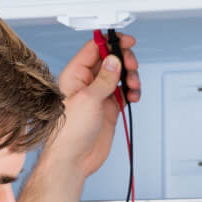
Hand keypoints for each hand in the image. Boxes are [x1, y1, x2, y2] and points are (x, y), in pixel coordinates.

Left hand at [43, 34, 140, 177]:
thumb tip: (114, 60)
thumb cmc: (68, 134)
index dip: (111, 43)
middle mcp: (87, 83)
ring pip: (119, 76)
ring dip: (130, 77)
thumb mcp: (88, 100)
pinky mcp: (109, 108)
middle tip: (131, 67)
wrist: (73, 160)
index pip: (94, 49)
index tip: (126, 42)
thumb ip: (104, 79)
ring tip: (133, 86)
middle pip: (110, 60)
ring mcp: (99, 95)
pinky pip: (124, 92)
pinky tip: (133, 96)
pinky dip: (131, 92)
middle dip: (124, 61)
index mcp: (75, 75)